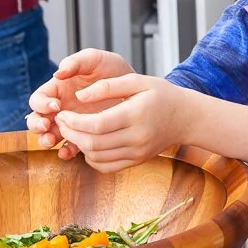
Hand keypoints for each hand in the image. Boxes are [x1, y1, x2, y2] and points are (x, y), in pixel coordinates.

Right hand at [26, 49, 133, 159]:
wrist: (136, 88)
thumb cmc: (112, 70)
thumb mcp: (96, 60)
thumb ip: (77, 62)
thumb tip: (58, 73)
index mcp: (58, 89)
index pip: (38, 98)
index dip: (41, 103)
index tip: (55, 105)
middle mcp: (60, 108)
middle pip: (37, 119)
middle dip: (36, 125)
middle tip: (45, 127)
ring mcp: (71, 123)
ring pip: (48, 135)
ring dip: (46, 140)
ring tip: (52, 141)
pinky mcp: (83, 135)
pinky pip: (68, 146)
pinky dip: (65, 151)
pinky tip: (69, 151)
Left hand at [52, 74, 192, 173]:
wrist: (185, 117)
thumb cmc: (161, 95)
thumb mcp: (137, 80)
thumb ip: (107, 86)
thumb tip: (80, 95)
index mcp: (136, 114)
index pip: (96, 124)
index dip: (74, 121)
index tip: (63, 113)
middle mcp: (137, 137)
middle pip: (93, 143)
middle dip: (71, 133)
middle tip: (62, 121)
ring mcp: (137, 152)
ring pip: (96, 157)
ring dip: (78, 145)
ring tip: (72, 130)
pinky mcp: (136, 161)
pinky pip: (106, 167)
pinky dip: (91, 158)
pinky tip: (87, 144)